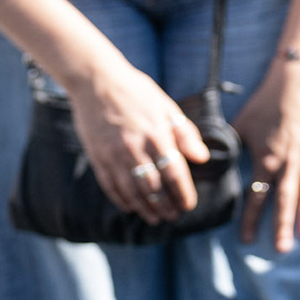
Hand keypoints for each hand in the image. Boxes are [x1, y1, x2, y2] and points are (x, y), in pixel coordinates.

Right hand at [67, 62, 211, 224]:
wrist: (97, 81)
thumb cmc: (138, 92)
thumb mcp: (168, 107)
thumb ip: (186, 134)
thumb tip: (202, 158)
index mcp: (158, 135)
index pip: (175, 173)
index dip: (183, 193)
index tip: (189, 206)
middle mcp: (136, 148)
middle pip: (154, 187)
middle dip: (166, 205)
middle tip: (174, 217)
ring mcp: (114, 154)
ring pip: (131, 190)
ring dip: (145, 207)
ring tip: (156, 218)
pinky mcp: (97, 156)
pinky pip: (109, 184)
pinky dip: (121, 199)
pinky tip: (130, 207)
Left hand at [233, 57, 299, 251]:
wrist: (292, 86)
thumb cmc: (262, 105)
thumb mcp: (239, 126)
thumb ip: (228, 148)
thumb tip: (209, 165)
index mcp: (266, 161)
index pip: (257, 197)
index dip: (250, 220)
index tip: (245, 240)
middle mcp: (287, 164)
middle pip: (285, 201)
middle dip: (282, 227)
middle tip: (282, 249)